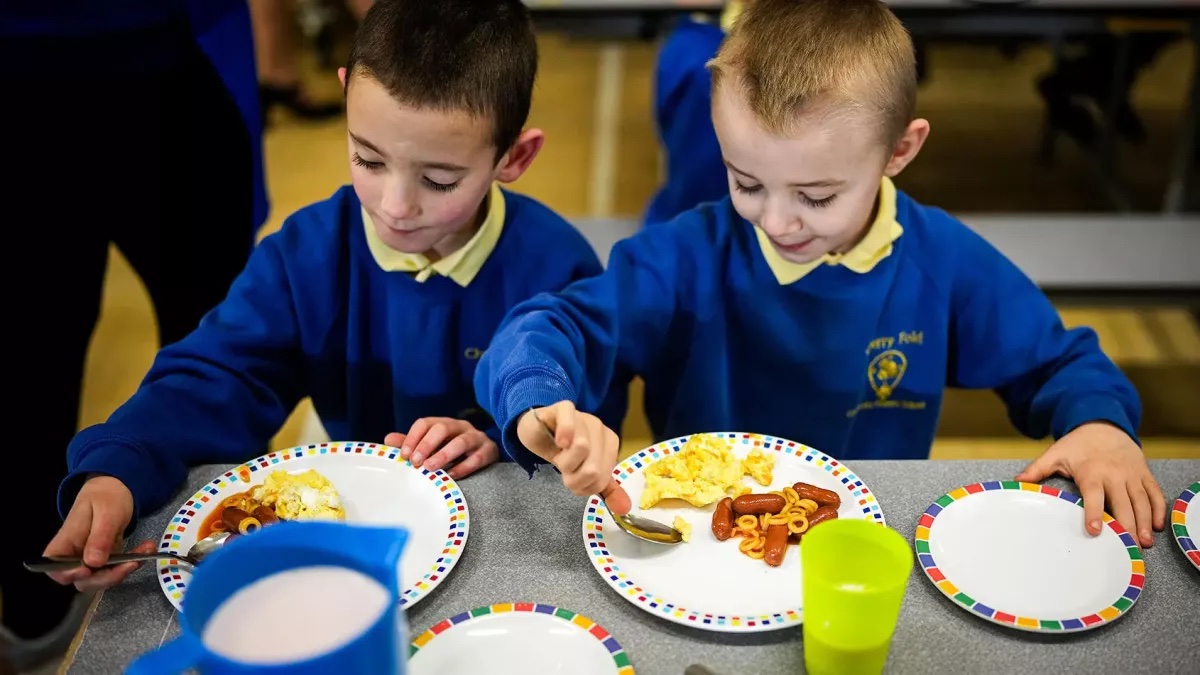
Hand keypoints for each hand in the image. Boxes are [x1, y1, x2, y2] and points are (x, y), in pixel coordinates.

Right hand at [43, 475, 154, 590]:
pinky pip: (116, 569)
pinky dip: (132, 562)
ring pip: (102, 578)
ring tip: (146, 550)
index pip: (54, 567)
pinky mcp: (106, 560)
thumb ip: (100, 537)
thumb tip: (93, 563)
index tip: (87, 571)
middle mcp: (74, 555)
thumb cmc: (105, 496)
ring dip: (125, 570)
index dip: (67, 575)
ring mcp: (90, 559)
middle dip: (107, 577)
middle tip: (132, 563)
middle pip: (81, 580)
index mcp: (65, 541)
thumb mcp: (106, 512)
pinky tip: (147, 548)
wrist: (115, 490)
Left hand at [386, 417, 499, 478]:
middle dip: (427, 445)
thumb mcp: (433, 446)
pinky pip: (477, 458)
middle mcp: (460, 427)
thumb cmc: (453, 450)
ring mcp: (476, 438)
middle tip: (415, 462)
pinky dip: (463, 467)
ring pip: (461, 441)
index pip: (426, 423)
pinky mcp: (489, 451)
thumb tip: (387, 440)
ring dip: (444, 455)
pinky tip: (451, 476)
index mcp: (443, 423)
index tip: (404, 455)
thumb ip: (412, 443)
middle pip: (442, 428)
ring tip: (430, 468)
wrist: (486, 454)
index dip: (413, 437)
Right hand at [516, 401, 630, 515]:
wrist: (539, 429)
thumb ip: (604, 487)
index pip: (601, 479)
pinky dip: (565, 434)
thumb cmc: (564, 451)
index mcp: (610, 443)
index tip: (572, 475)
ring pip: (582, 448)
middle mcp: (599, 428)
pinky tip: (560, 441)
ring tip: (558, 455)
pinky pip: (569, 422)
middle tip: (564, 466)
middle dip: (572, 475)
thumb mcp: (584, 471)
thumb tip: (623, 508)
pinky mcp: (563, 408)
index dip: (582, 485)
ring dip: (564, 461)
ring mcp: (582, 417)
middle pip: (593, 469)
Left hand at [1016, 422, 1165, 546]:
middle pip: (1123, 503)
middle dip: (1128, 525)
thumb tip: (1017, 482)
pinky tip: (1158, 526)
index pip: (1093, 495)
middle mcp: (1114, 475)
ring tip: (1145, 542)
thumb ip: (1037, 470)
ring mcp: (1132, 475)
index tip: (1095, 530)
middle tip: (1130, 547)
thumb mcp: (1055, 454)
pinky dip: (1159, 509)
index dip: (1094, 512)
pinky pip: (1155, 493)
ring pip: (1142, 501)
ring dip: (1145, 522)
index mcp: (1091, 472)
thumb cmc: (1077, 445)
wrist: (1103, 425)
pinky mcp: (1144, 474)